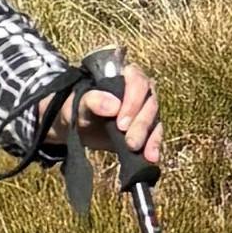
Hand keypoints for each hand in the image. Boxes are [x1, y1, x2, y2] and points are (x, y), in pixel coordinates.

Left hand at [69, 59, 167, 178]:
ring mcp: (144, 108)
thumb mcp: (77, 103)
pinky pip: (155, 134)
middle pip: (149, 102)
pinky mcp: (146, 127)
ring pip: (154, 119)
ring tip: (138, 150)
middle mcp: (138, 89)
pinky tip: (151, 157)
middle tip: (129, 142)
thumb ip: (92, 100)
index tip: (121, 122)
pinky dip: (154, 146)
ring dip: (149, 137)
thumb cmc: (76, 108)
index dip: (133, 101)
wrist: (76, 129)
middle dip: (141, 124)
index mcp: (122, 75)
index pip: (137, 81)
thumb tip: (113, 105)